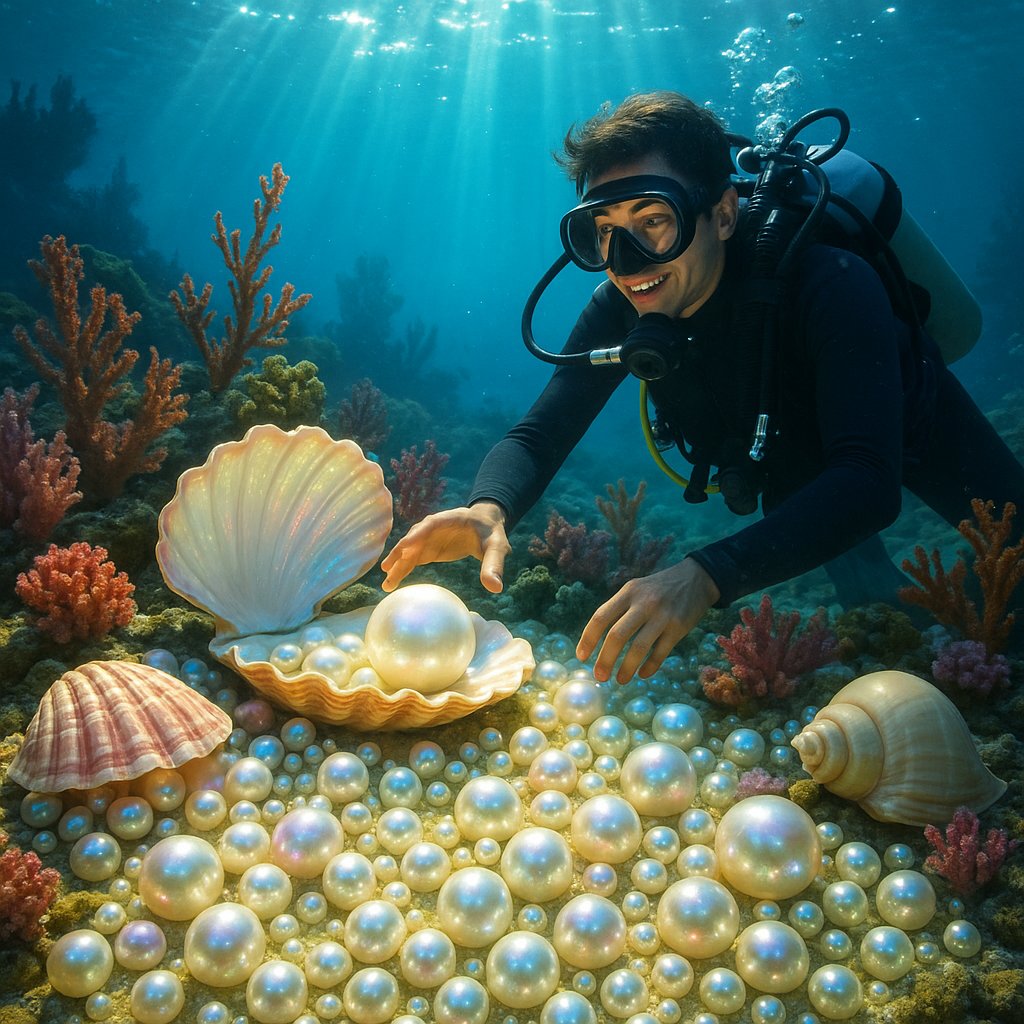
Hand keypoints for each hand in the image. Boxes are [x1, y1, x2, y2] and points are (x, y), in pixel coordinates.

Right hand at [381, 501, 510, 592]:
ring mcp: (427, 539)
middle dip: (400, 553)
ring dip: (397, 566)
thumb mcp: (497, 547)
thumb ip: (494, 564)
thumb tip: (496, 588)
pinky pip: (411, 560)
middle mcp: (432, 528)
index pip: (429, 526)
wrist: (485, 526)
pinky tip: (392, 582)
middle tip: (387, 569)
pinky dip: (402, 569)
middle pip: (413, 540)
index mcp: (448, 520)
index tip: (405, 547)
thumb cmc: (491, 533)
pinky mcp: (427, 550)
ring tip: (386, 584)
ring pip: (408, 552)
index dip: (417, 535)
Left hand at [577, 557, 720, 682]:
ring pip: (639, 648)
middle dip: (605, 659)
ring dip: (627, 668)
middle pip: (617, 635)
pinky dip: (650, 667)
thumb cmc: (658, 589)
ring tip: (620, 680)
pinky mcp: (679, 628)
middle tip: (599, 676)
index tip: (581, 657)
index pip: (601, 617)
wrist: (696, 578)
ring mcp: (662, 616)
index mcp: (628, 592)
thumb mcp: (636, 589)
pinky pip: (660, 653)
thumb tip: (596, 640)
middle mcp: (643, 603)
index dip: (588, 639)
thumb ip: (619, 609)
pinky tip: (642, 674)